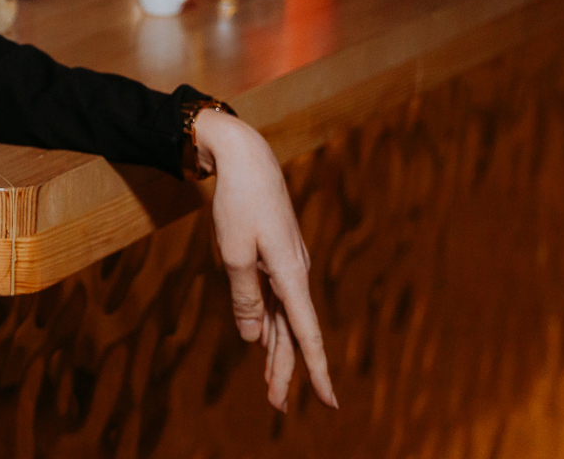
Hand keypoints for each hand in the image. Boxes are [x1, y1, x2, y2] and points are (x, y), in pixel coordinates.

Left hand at [193, 107, 338, 413]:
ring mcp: (285, 266)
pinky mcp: (274, 258)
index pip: (307, 333)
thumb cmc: (238, 201)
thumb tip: (254, 338)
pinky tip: (264, 343)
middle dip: (288, 371)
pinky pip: (274, 301)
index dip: (316, 370)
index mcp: (290, 275)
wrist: (246, 157)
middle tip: (279, 406)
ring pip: (284, 319)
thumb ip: (245, 297)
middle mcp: (294, 274)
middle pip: (294, 333)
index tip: (329, 401)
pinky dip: (270, 325)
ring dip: (277, 353)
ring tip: (273, 389)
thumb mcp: (233, 252)